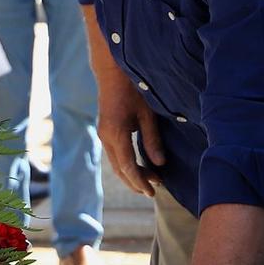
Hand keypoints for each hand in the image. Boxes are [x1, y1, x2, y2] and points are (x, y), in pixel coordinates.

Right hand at [96, 69, 164, 196]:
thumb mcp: (147, 114)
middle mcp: (106, 137)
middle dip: (136, 182)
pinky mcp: (105, 131)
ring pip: (116, 163)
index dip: (140, 181)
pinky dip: (126, 164)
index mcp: (116, 134)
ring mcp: (104, 135)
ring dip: (131, 174)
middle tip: (153, 191)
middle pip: (120, 170)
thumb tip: (160, 163)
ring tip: (150, 180)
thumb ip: (152, 140)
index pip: (128, 166)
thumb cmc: (133, 89)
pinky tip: (139, 166)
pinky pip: (115, 155)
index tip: (152, 191)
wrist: (112, 72)